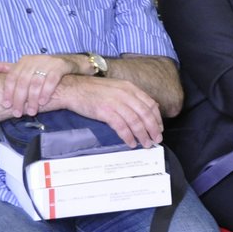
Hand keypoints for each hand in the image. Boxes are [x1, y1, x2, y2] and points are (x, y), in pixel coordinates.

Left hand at [0, 53, 86, 115]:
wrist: (70, 64)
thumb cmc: (44, 69)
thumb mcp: (24, 67)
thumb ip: (5, 67)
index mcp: (24, 60)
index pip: (12, 76)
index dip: (8, 92)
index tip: (6, 105)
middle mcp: (34, 59)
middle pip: (23, 81)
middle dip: (19, 99)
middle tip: (17, 113)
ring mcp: (48, 62)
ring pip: (36, 83)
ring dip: (33, 99)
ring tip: (32, 111)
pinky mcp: (60, 66)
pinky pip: (51, 81)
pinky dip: (46, 92)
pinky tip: (43, 102)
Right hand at [48, 74, 163, 147]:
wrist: (72, 88)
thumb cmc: (93, 90)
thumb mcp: (116, 87)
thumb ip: (130, 96)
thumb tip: (144, 109)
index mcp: (129, 88)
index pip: (150, 104)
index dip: (157, 118)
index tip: (159, 128)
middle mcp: (125, 94)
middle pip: (145, 114)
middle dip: (153, 129)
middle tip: (156, 139)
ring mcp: (115, 102)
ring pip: (136, 121)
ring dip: (142, 135)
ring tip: (145, 143)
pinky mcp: (105, 111)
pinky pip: (122, 127)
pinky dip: (128, 136)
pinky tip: (130, 143)